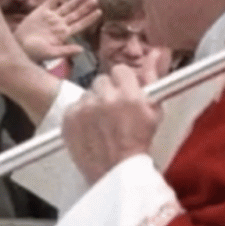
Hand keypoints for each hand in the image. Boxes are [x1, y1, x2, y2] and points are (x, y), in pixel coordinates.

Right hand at [15, 0, 100, 62]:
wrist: (20, 46)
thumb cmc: (35, 53)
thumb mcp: (51, 53)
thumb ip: (66, 51)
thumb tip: (82, 50)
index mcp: (64, 34)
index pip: (80, 24)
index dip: (89, 18)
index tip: (99, 12)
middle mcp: (59, 24)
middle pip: (75, 14)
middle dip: (85, 7)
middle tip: (95, 0)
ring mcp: (51, 17)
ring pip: (66, 7)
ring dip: (76, 1)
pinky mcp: (41, 11)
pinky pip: (51, 2)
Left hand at [61, 64, 161, 183]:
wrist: (117, 173)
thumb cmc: (140, 143)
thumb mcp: (153, 110)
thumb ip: (153, 78)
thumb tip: (156, 52)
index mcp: (129, 95)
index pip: (120, 70)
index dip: (123, 83)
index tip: (124, 94)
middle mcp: (105, 98)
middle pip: (102, 81)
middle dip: (107, 93)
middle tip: (112, 111)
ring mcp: (84, 109)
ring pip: (87, 94)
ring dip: (93, 104)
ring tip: (101, 123)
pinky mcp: (69, 119)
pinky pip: (74, 107)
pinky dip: (80, 116)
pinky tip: (90, 129)